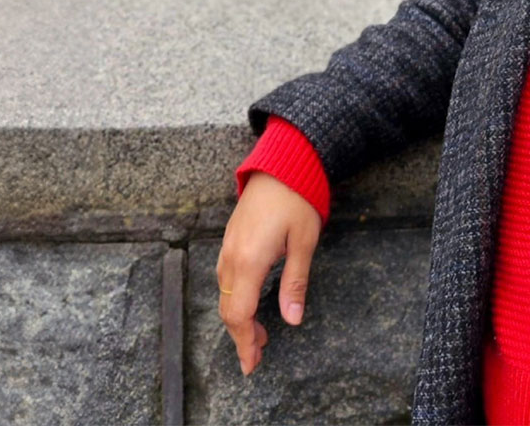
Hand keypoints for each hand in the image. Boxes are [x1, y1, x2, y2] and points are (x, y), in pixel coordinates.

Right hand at [217, 170, 322, 375]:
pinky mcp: (229, 241)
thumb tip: (292, 320)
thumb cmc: (296, 201)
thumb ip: (295, 284)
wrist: (280, 166)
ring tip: (259, 335)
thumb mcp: (303, 244)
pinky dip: (235, 300)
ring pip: (225, 296)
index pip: (239, 315)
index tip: (252, 364)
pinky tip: (250, 305)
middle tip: (258, 356)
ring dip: (239, 319)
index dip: (244, 343)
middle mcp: (231, 258)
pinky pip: (225, 280)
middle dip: (241, 336)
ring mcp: (227, 249)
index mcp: (249, 262)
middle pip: (228, 310)